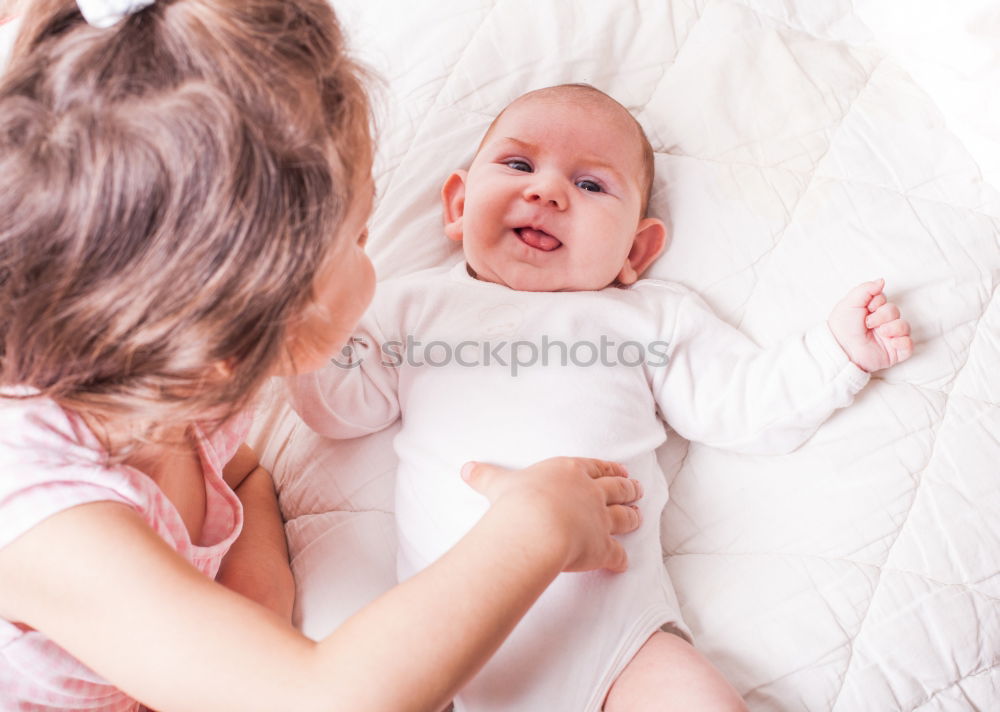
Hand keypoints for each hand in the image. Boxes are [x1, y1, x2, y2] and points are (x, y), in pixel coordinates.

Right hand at [461, 457, 641, 573]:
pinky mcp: (602, 548)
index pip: (595, 467)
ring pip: (623, 517)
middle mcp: (590, 493)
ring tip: (639, 517)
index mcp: (570, 472)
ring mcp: (599, 520)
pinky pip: (616, 555)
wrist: (535, 527)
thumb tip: (466, 468)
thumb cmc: (518, 501)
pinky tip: (623, 564)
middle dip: (628, 489)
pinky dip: (621, 560)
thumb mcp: (499, 484)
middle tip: (637, 489)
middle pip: (616, 489)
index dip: (608, 469)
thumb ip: (486, 477)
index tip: (619, 470)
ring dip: (632, 517)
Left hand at [828, 278, 912, 372]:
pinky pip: (909, 345)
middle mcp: (881, 324)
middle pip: (895, 311)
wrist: (842, 349)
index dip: (878, 302)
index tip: (867, 308)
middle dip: (884, 315)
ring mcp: (889, 338)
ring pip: (905, 326)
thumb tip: (881, 281)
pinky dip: (902, 342)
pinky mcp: (894, 352)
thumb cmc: (842, 327)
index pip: (885, 301)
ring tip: (880, 333)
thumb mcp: (850, 303)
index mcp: (871, 313)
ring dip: (893, 328)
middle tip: (868, 323)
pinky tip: (891, 343)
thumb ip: (865, 289)